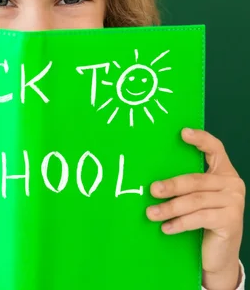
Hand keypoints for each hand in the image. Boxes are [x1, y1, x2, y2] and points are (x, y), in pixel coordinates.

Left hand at [146, 128, 244, 289]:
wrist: (218, 253)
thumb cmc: (200, 219)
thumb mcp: (194, 197)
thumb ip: (185, 184)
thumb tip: (151, 177)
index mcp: (224, 171)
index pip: (215, 148)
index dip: (200, 139)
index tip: (182, 132)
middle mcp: (232, 184)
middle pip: (196, 179)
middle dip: (171, 185)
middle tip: (151, 190)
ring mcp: (234, 202)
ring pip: (195, 200)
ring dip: (170, 208)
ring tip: (151, 213)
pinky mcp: (231, 221)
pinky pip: (200, 218)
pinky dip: (180, 223)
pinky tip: (166, 227)